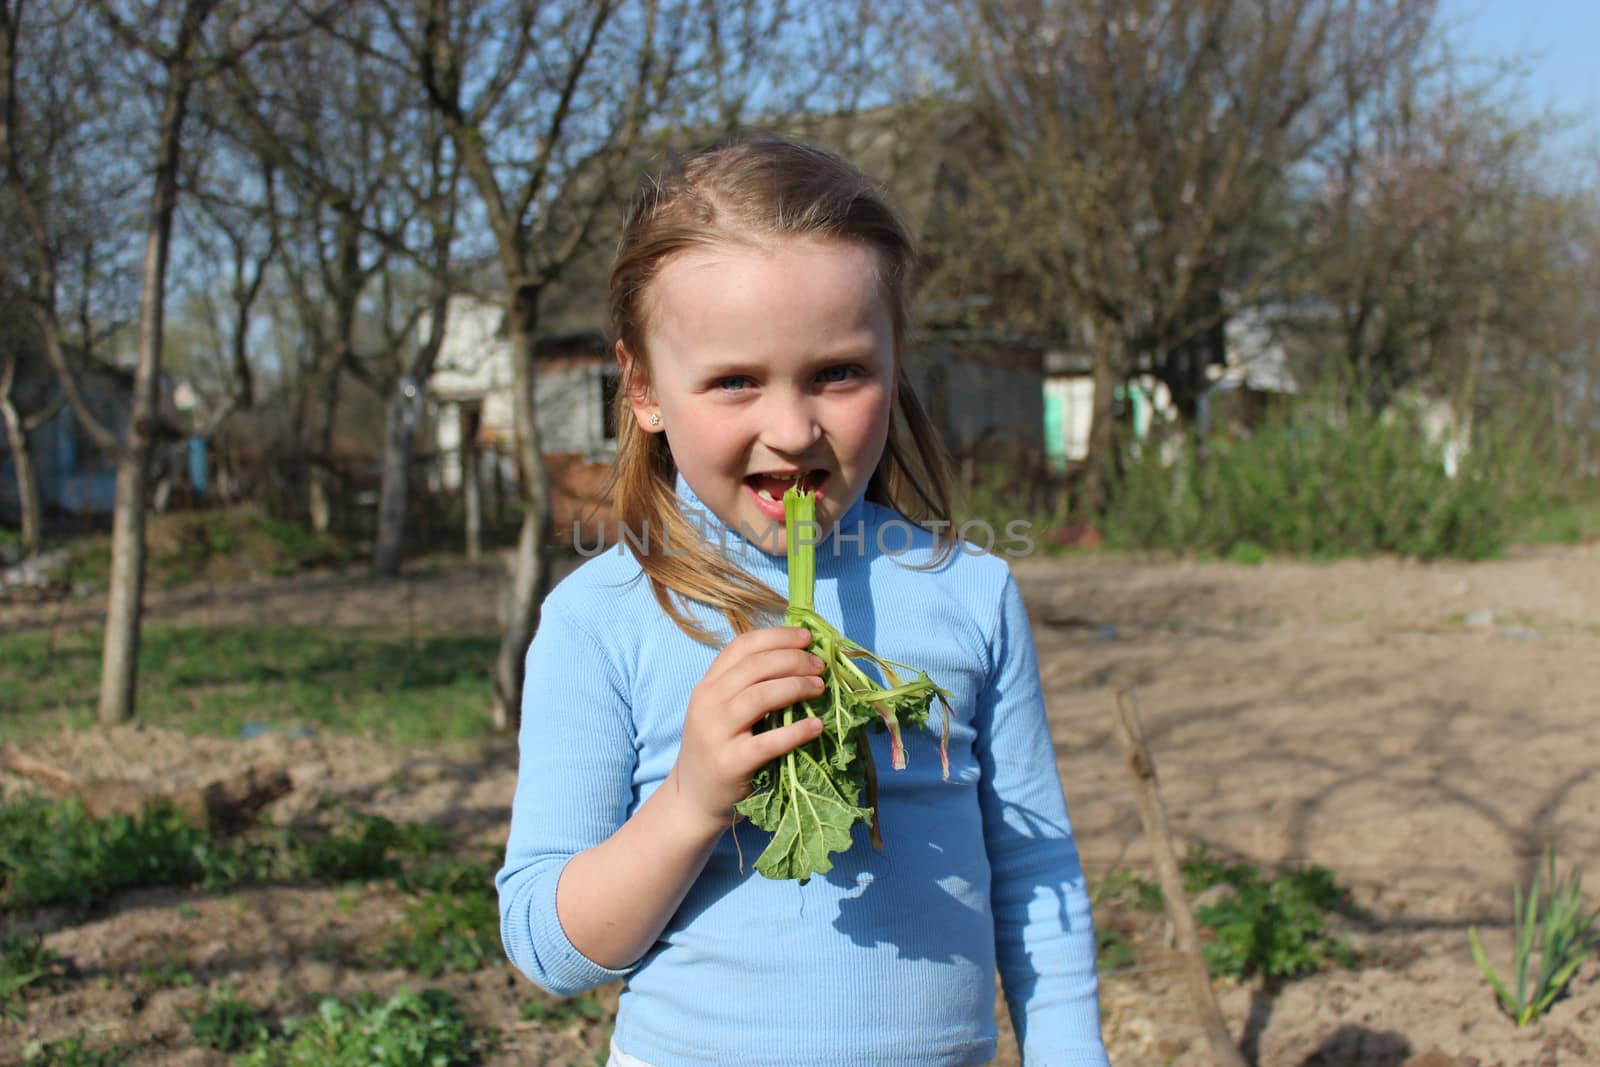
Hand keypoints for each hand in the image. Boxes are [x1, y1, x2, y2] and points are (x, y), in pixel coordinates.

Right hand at [667, 625, 824, 833]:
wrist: (691, 800)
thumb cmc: (717, 751)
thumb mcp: (719, 713)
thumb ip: (745, 688)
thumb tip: (797, 661)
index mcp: (707, 686)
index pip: (741, 647)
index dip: (776, 637)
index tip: (806, 637)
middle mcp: (707, 704)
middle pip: (755, 667)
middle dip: (793, 660)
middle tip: (820, 665)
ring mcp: (716, 733)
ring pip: (760, 696)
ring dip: (796, 686)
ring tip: (820, 687)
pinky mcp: (730, 763)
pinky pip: (768, 742)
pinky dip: (796, 731)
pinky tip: (816, 726)